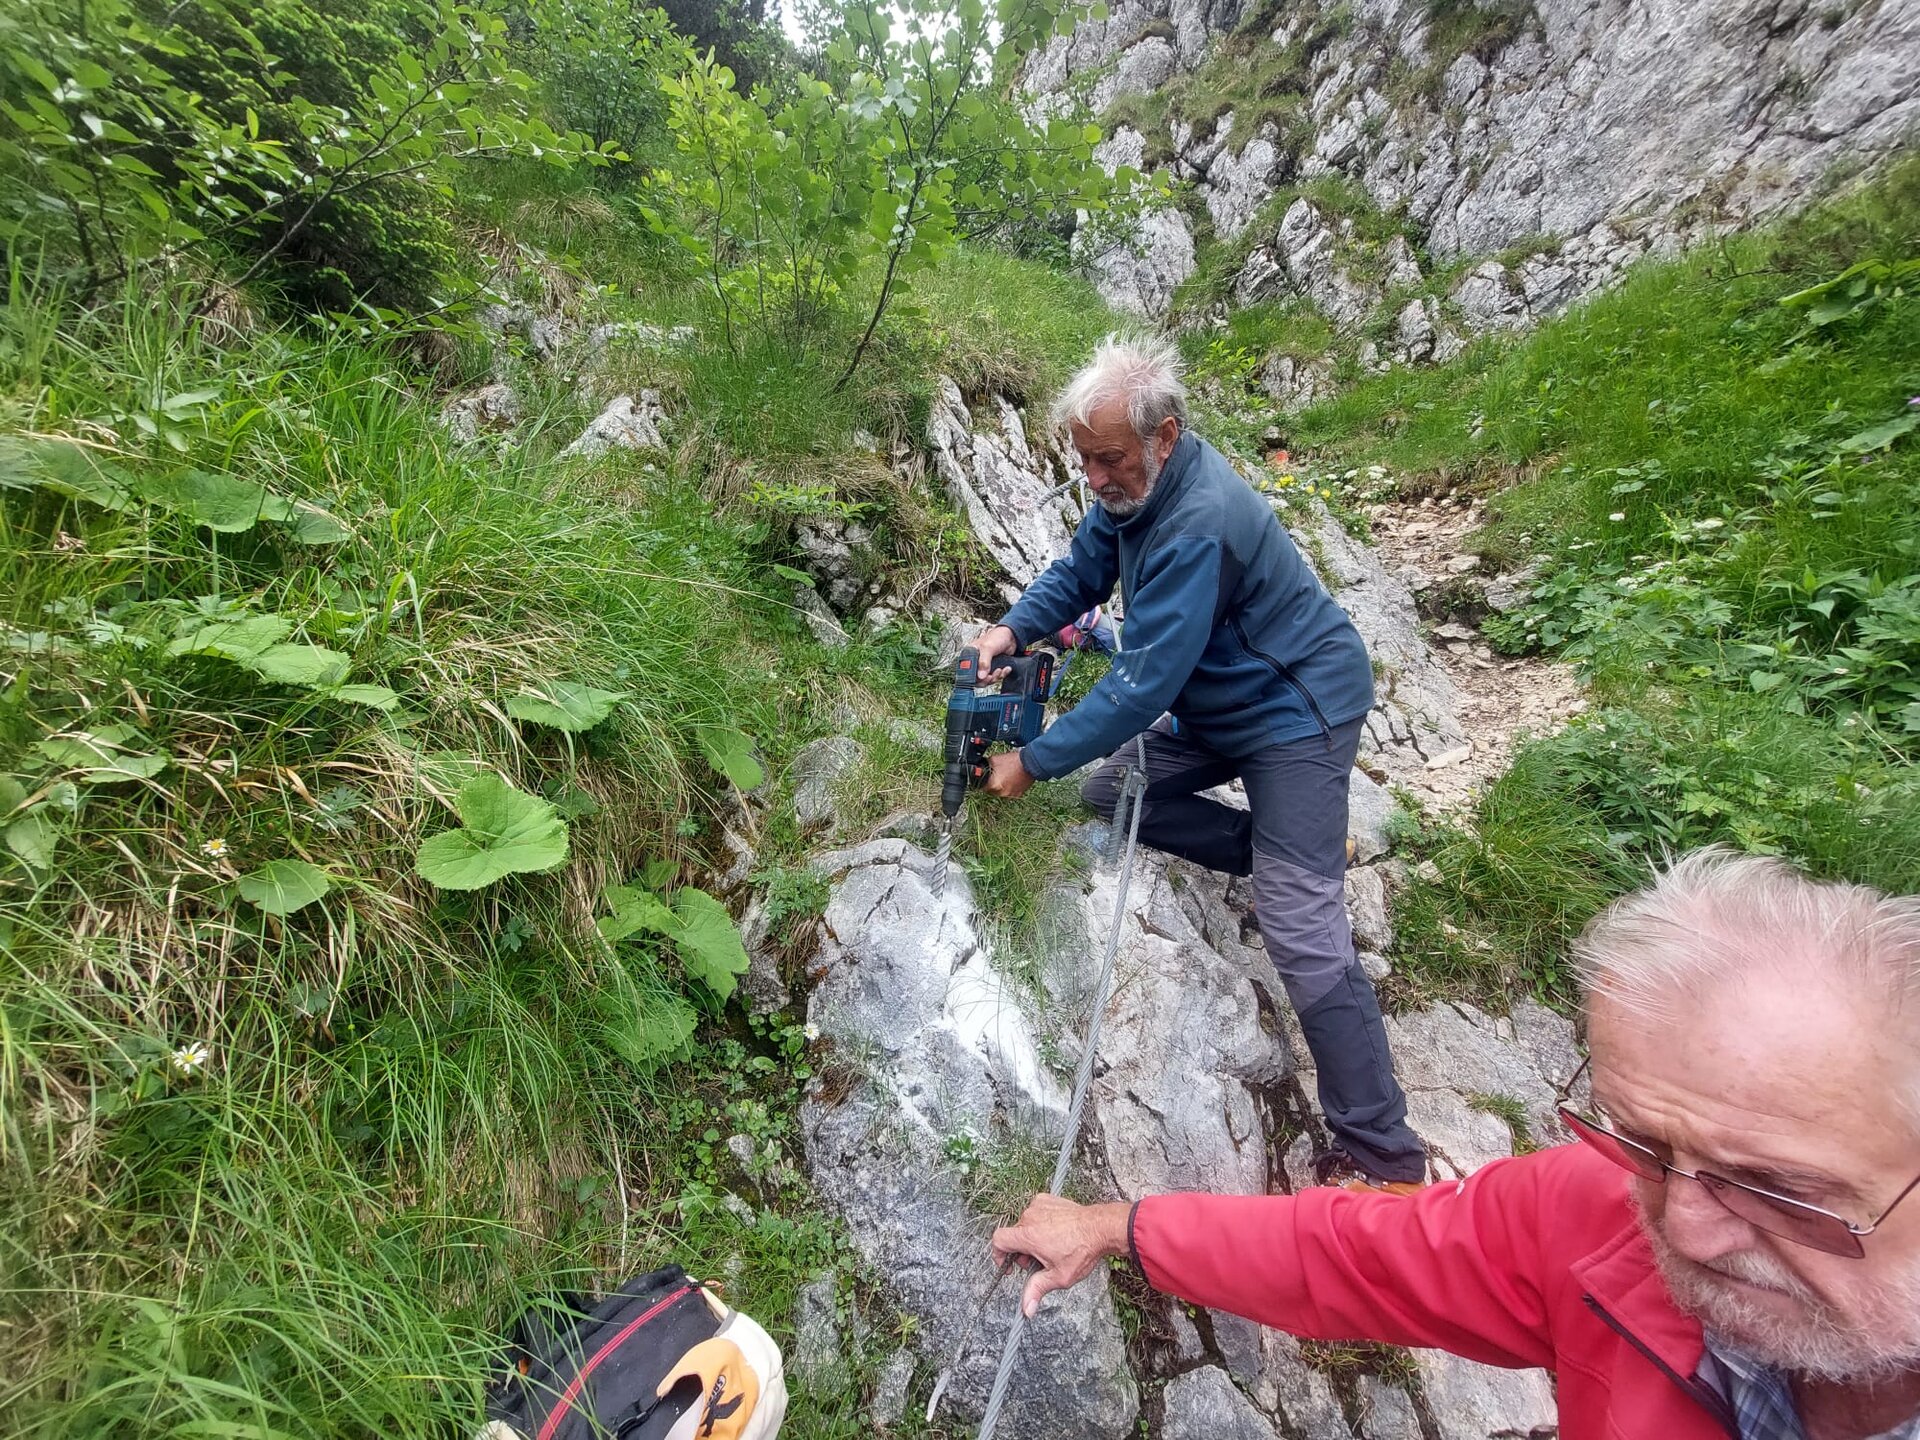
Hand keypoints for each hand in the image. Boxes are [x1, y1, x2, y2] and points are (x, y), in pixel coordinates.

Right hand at [970, 623, 1018, 682]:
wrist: (1012, 636)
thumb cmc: (998, 636)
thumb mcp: (988, 648)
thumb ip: (983, 662)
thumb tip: (980, 676)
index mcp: (970, 654)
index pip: (966, 671)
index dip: (973, 677)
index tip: (981, 678)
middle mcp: (976, 661)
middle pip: (976, 678)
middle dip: (986, 679)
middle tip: (991, 676)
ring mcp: (985, 665)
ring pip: (987, 679)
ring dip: (995, 677)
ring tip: (1000, 669)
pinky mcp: (994, 667)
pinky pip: (996, 677)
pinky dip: (1002, 674)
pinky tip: (1005, 668)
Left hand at [981, 750, 1033, 798]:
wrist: (1030, 763)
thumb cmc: (1014, 760)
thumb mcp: (994, 760)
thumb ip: (986, 767)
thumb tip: (979, 769)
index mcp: (994, 784)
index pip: (981, 787)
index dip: (981, 782)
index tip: (982, 778)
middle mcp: (1001, 792)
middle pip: (990, 791)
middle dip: (991, 784)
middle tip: (995, 775)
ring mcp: (1010, 794)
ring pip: (1000, 792)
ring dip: (1000, 786)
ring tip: (1005, 776)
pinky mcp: (1018, 794)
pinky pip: (1009, 792)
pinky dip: (1009, 787)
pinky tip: (1011, 779)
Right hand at [991, 1195, 1131, 1316]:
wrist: (1101, 1227)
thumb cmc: (1082, 1250)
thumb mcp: (1059, 1276)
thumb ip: (1037, 1290)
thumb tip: (1026, 1308)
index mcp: (1028, 1235)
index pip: (998, 1240)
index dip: (998, 1254)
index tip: (1009, 1263)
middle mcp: (1030, 1217)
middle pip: (1014, 1235)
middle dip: (1021, 1251)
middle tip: (1037, 1262)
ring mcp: (1039, 1205)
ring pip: (1025, 1224)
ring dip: (1032, 1237)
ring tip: (1049, 1248)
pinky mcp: (1048, 1200)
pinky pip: (1036, 1213)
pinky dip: (1040, 1223)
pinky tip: (1055, 1233)